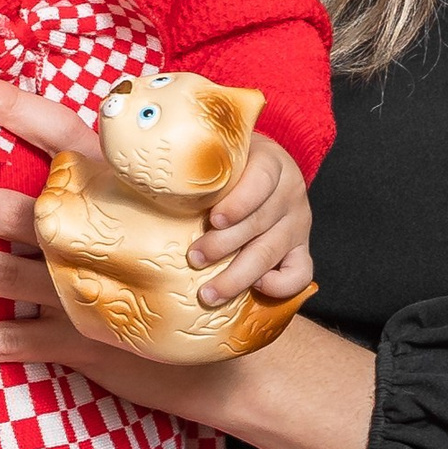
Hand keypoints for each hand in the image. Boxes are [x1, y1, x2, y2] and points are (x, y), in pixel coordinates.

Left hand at [0, 76, 227, 423]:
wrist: (239, 351)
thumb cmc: (191, 267)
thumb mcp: (166, 212)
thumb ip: (116, 184)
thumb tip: (67, 149)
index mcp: (120, 193)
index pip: (62, 136)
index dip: (13, 110)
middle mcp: (101, 237)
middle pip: (9, 211)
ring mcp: (90, 292)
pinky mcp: (84, 342)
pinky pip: (12, 341)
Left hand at [194, 131, 313, 305]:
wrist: (267, 168)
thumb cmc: (233, 165)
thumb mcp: (222, 154)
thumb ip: (201, 166)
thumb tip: (145, 178)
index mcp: (271, 163)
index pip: (261, 181)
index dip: (239, 203)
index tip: (213, 219)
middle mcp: (289, 193)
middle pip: (259, 223)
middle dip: (223, 246)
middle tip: (193, 259)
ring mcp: (298, 224)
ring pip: (271, 253)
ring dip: (238, 276)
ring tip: (208, 293)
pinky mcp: (302, 248)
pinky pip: (301, 273)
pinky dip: (281, 286)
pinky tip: (256, 287)